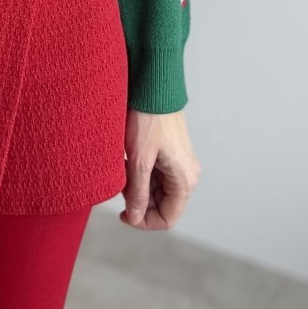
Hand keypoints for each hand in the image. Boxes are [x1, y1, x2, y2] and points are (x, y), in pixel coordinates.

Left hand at [119, 108, 199, 229]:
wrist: (154, 87)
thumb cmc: (149, 120)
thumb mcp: (139, 160)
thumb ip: (137, 192)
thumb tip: (134, 218)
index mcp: (184, 180)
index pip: (168, 218)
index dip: (144, 222)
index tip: (123, 214)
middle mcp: (187, 174)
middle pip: (162, 204)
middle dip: (139, 201)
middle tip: (120, 186)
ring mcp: (180, 163)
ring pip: (157, 189)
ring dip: (138, 186)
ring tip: (122, 170)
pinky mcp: (172, 152)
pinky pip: (157, 173)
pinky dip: (140, 173)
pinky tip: (127, 161)